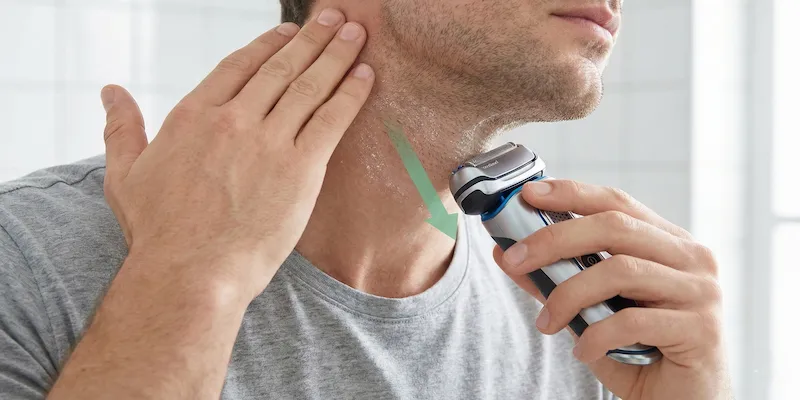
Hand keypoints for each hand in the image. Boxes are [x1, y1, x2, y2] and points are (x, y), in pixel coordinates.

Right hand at [100, 9, 373, 300]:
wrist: (191, 273)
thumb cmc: (158, 232)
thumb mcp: (125, 174)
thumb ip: (122, 128)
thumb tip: (109, 91)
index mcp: (194, 115)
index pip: (239, 65)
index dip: (268, 44)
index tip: (287, 32)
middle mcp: (234, 119)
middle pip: (281, 67)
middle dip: (311, 38)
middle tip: (334, 18)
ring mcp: (269, 142)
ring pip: (309, 85)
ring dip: (336, 55)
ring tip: (356, 34)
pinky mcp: (301, 169)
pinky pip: (332, 119)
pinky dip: (351, 94)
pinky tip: (366, 75)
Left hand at [493, 180, 731, 399]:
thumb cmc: (640, 350)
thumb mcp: (592, 310)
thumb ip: (556, 279)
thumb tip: (506, 253)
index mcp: (668, 243)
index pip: (617, 203)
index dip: (572, 193)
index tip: (530, 194)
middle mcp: (691, 258)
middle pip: (615, 226)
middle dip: (556, 239)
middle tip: (517, 258)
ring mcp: (700, 291)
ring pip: (620, 270)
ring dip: (569, 295)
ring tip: (546, 323)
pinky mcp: (701, 329)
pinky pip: (633, 321)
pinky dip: (596, 336)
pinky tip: (582, 351)